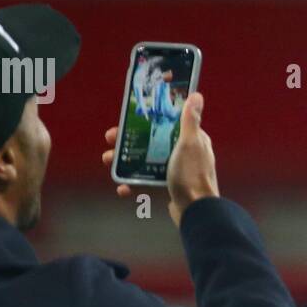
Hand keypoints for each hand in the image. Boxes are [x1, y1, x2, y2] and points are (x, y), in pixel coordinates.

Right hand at [101, 91, 219, 226]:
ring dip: (126, 161)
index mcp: (192, 140)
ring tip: (109, 162)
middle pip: (152, 141)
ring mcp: (177, 170)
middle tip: (110, 142)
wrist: (196, 211)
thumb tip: (197, 95)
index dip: (146, 120)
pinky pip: (148, 182)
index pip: (166, 123)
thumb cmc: (192, 176)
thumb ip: (190, 121)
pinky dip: (134, 183)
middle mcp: (185, 153)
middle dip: (129, 141)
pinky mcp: (170, 187)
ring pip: (147, 161)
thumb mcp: (189, 144)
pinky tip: (123, 187)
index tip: (126, 120)